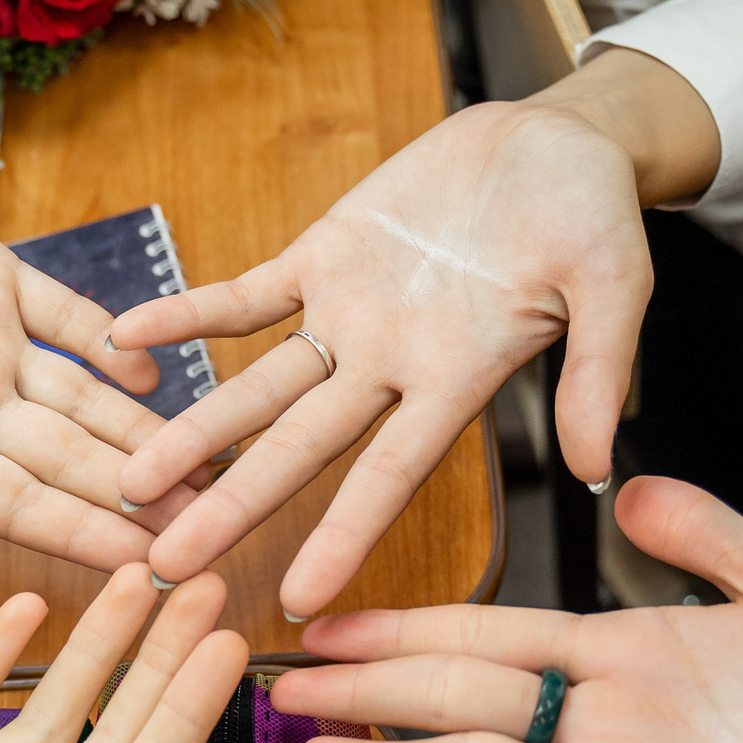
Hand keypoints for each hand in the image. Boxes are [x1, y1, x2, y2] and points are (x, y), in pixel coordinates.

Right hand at [0, 151, 200, 605]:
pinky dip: (109, 333)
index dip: (84, 532)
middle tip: (213, 528)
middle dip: (138, 495)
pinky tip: (159, 362)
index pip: (18, 504)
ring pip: (81, 394)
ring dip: (143, 426)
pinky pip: (62, 310)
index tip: (147, 566)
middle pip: (69, 459)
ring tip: (212, 460)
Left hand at [108, 50, 716, 617]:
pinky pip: (243, 296)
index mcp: (457, 381)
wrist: (560, 141)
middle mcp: (391, 365)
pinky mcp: (324, 254)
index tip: (296, 601)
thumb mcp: (616, 287)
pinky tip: (126, 337)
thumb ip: (596, 374)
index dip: (342, 536)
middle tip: (167, 567)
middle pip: (299, 449)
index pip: (389, 476)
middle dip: (233, 507)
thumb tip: (594, 467)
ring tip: (129, 482)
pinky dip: (187, 314)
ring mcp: (350, 314)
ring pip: (258, 388)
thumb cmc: (597, 214)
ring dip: (195, 431)